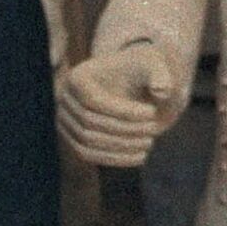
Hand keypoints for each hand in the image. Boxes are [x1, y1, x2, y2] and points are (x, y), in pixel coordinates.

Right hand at [58, 44, 175, 167]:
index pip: (94, 102)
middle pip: (89, 122)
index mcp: (77, 78)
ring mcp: (66, 121)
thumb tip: (161, 90)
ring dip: (121, 146)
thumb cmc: (145, 73)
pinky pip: (88, 155)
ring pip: (88, 141)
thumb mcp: (155, 66)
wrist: (136, 85)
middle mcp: (65, 100)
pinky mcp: (74, 139)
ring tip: (149, 142)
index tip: (152, 113)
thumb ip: (161, 75)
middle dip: (125, 129)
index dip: (124, 112)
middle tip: (154, 128)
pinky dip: (115, 159)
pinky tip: (141, 156)